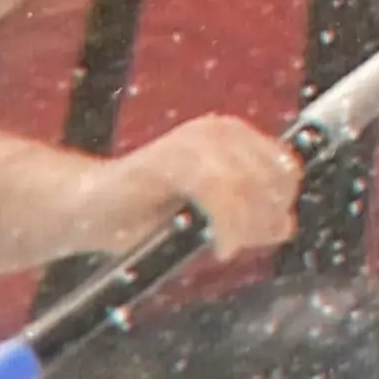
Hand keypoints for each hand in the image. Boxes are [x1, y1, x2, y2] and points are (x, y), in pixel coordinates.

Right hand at [94, 115, 301, 258]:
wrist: (91, 212)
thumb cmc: (150, 217)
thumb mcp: (212, 218)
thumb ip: (249, 217)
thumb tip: (287, 225)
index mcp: (235, 136)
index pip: (285, 168)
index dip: (279, 205)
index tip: (261, 236)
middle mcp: (219, 130)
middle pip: (271, 178)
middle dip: (262, 218)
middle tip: (237, 246)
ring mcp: (193, 141)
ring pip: (247, 185)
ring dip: (245, 225)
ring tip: (225, 248)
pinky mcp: (170, 158)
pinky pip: (217, 191)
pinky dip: (226, 225)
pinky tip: (219, 247)